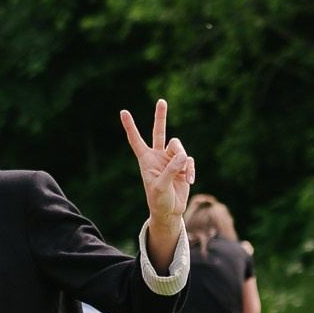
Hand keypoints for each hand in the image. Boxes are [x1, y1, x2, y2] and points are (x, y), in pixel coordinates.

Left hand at [119, 99, 195, 229]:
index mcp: (146, 160)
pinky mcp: (183, 166)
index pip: (136, 140)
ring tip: (182, 174)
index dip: (130, 126)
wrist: (169, 211)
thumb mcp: (161, 187)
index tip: (123, 112)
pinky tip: (189, 180)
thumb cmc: (159, 201)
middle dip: (160, 117)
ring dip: (182, 159)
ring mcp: (171, 160)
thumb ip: (170, 171)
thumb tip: (182, 156)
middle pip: (159, 132)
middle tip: (161, 101)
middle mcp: (158, 157)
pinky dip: (190, 169)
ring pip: (179, 147)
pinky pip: (189, 160)